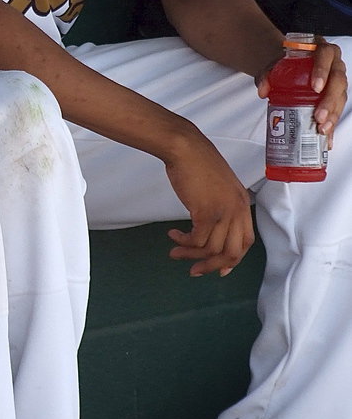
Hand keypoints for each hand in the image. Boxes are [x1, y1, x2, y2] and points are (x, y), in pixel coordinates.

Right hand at [163, 131, 254, 277]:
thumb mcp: (218, 187)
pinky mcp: (205, 212)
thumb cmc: (198, 163)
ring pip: (211, 249)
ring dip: (190, 254)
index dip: (233, 259)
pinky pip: (196, 240)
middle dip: (212, 266)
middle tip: (195, 270)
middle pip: (231, 252)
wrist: (186, 148)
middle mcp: (237, 210)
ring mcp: (223, 212)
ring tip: (175, 252)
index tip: (219, 269)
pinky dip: (183, 242)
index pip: (246, 242)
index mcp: (242, 204)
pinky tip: (173, 236)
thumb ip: (220, 206)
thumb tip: (210, 227)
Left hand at [257, 38, 346, 146]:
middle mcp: (334, 64)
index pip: (325, 54)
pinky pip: (338, 109)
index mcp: (321, 50)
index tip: (315, 87)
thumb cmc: (286, 64)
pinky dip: (332, 123)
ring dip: (333, 115)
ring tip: (322, 129)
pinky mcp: (337, 96)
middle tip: (319, 116)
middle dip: (329, 101)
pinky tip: (326, 136)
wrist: (288, 67)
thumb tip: (263, 91)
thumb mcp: (273, 66)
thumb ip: (266, 75)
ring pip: (341, 97)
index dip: (322, 70)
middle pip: (338, 80)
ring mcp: (337, 80)